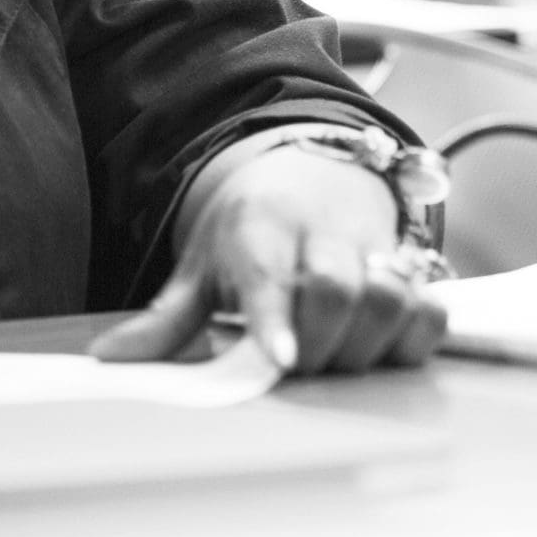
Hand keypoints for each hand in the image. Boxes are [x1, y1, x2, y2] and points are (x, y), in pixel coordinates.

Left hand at [89, 145, 444, 375]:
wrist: (309, 170)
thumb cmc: (249, 230)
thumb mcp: (201, 265)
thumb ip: (164, 321)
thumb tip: (105, 359)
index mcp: (261, 230)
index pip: (271, 275)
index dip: (279, 318)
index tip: (283, 360)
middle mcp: (322, 233)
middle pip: (339, 289)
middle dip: (322, 343)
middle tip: (300, 366)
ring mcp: (374, 248)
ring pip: (391, 296)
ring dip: (369, 343)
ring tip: (339, 357)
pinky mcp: (412, 269)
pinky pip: (431, 308)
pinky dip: (415, 337)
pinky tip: (383, 348)